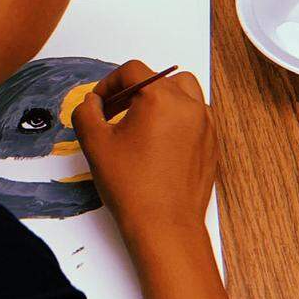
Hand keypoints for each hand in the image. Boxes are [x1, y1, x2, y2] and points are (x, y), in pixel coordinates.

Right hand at [72, 59, 216, 250]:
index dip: (109, 84)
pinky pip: (195, 117)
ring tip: (140, 123)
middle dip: (135, 90)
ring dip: (161, 99)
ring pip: (184, 93)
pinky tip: (158, 144)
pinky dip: (177, 119)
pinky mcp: (211, 144)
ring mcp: (205, 125)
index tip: (98, 103)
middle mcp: (190, 106)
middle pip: (160, 78)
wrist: (165, 226)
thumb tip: (92, 102)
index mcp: (162, 98)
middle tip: (116, 112)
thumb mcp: (95, 144)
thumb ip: (86, 112)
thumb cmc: (132, 187)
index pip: (133, 71)